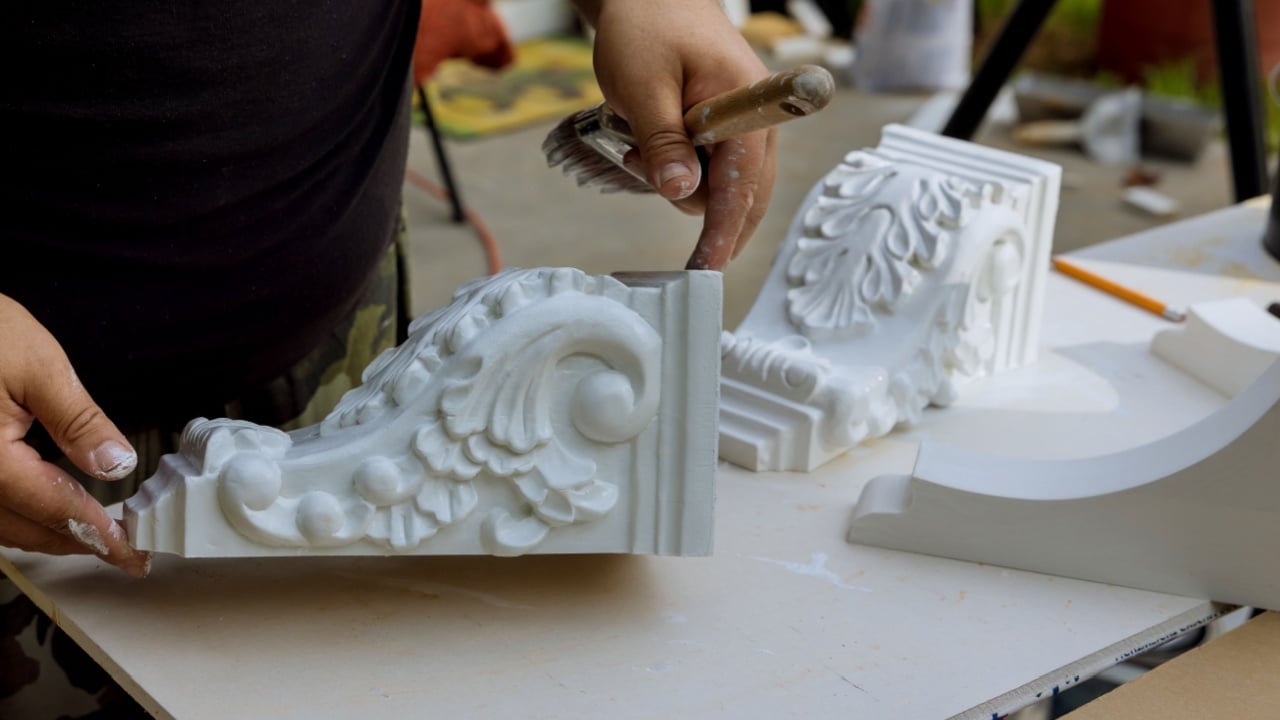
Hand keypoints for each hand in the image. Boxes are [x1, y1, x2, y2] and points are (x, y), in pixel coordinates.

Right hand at [0, 294, 148, 576]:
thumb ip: (78, 420)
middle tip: (122, 551)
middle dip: (75, 543)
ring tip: (93, 534)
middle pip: (23, 530)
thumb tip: (116, 464)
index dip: (97, 535)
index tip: (132, 556)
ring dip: (45, 534)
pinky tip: (46, 508)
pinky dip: (18, 515)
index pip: (51, 509)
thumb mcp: (37, 364)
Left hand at [580, 0, 776, 269]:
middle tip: (642, 165)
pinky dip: (680, 172)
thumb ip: (663, 140)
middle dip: (693, 203)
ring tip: (639, 140)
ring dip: (678, 183)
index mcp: (746, 106)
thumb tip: (678, 191)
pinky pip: (711, 174)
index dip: (723, 232)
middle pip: (743, 199)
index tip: (705, 269)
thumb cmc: (647, 28)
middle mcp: (757, 124)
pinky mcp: (727, 134)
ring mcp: (745, 130)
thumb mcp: (642, 86)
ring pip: (720, 190)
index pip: (742, 186)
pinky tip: (651, 143)